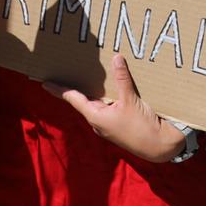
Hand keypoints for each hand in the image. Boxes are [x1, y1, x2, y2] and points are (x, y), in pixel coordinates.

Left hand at [45, 52, 184, 163]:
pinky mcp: (119, 124)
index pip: (73, 99)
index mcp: (96, 116)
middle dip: (77, 87)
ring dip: (94, 91)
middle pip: (84, 100)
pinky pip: (109, 107)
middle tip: (68, 72)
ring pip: (98, 103)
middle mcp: (99, 121)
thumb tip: (116, 58)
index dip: (60, 90)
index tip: (45, 83)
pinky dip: (107, 96)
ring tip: (90, 76)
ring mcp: (109, 124)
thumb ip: (122, 79)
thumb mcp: (131, 100)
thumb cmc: (142, 127)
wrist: (160, 147)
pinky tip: (112, 88)